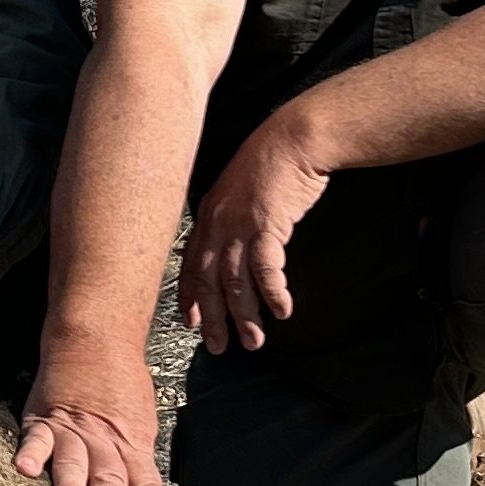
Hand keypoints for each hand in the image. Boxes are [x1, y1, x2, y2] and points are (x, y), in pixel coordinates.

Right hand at [15, 346, 171, 485]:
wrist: (96, 339)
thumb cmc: (120, 382)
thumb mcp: (140, 424)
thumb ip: (136, 462)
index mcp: (129, 446)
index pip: (144, 484)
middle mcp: (101, 443)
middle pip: (108, 478)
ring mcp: (71, 433)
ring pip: (72, 462)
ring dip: (71, 484)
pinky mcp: (44, 421)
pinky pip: (36, 440)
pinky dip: (31, 454)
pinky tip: (25, 469)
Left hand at [180, 117, 331, 351]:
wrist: (294, 138)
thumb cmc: (271, 162)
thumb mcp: (239, 191)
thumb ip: (229, 219)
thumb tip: (232, 246)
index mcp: (207, 216)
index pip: (190, 265)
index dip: (189, 297)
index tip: (191, 323)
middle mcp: (217, 223)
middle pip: (208, 281)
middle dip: (212, 319)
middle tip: (219, 348)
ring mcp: (240, 224)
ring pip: (235, 282)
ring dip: (245, 316)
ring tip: (254, 341)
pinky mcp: (267, 223)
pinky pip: (266, 269)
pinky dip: (273, 294)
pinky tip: (282, 311)